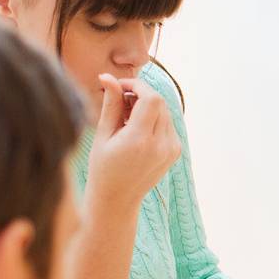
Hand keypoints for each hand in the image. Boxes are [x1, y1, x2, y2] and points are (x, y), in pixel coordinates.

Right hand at [84, 74, 181, 210]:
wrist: (117, 201)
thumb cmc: (102, 169)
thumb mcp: (102, 135)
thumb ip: (111, 105)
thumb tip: (108, 77)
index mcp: (140, 141)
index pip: (151, 98)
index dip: (136, 86)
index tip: (120, 87)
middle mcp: (161, 145)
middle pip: (160, 102)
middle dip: (141, 94)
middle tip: (120, 101)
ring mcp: (172, 149)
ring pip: (165, 111)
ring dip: (147, 106)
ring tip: (125, 117)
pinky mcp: (175, 152)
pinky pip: (168, 124)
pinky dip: (154, 118)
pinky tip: (136, 129)